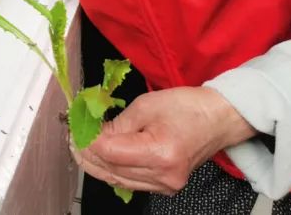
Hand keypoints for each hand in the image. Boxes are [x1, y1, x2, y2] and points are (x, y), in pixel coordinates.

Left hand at [72, 87, 255, 195]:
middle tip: (72, 137)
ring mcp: (165, 185)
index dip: (88, 141)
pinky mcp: (165, 186)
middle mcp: (163, 176)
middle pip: (111, 169)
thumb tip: (92, 132)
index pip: (110, 153)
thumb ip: (117, 123)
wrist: (218, 118)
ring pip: (117, 179)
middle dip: (87, 153)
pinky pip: (130, 181)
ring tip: (81, 147)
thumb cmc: (188, 107)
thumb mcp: (146, 105)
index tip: (74, 129)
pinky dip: (112, 170)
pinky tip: (100, 158)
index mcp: (160, 153)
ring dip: (96, 164)